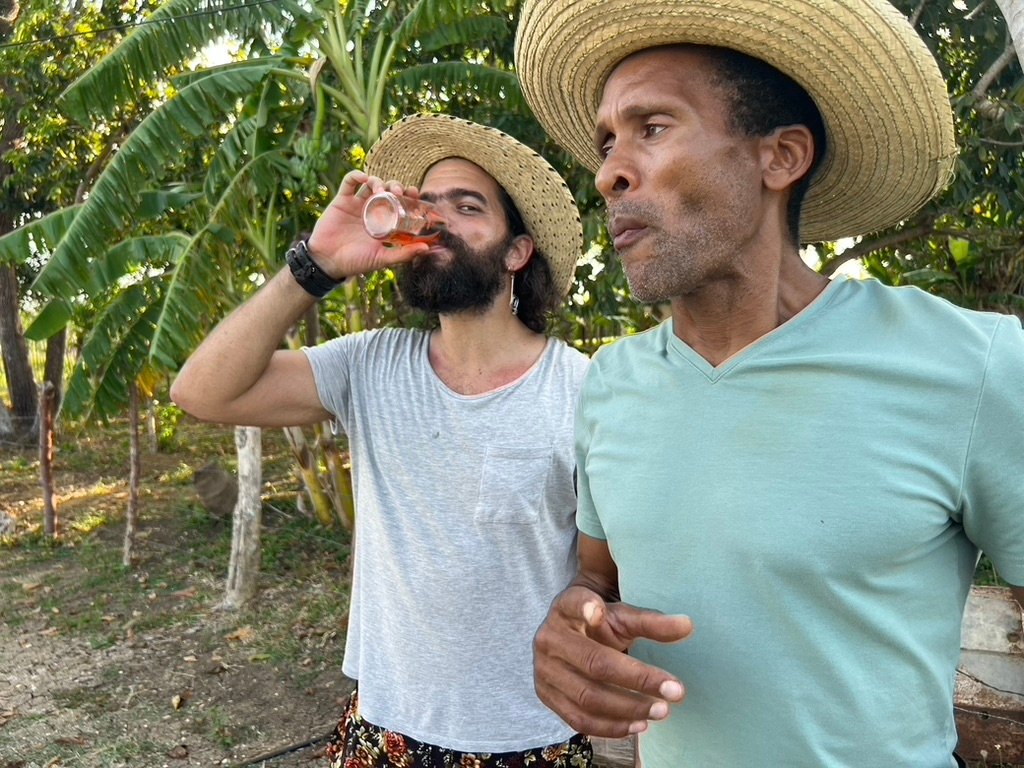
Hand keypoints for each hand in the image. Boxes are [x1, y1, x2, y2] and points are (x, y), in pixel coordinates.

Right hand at [305, 170, 430, 279]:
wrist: (327, 261)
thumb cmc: (356, 262)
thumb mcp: (382, 259)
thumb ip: (403, 254)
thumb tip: (426, 248)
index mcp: (384, 221)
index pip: (400, 202)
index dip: (408, 195)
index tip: (414, 193)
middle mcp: (372, 210)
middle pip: (387, 189)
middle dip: (395, 185)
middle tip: (397, 191)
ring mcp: (357, 204)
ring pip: (371, 183)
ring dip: (378, 181)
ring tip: (381, 190)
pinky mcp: (342, 200)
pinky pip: (349, 182)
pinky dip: (357, 176)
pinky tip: (364, 178)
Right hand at [533, 585, 692, 736]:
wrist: (571, 634)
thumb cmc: (601, 622)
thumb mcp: (622, 615)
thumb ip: (651, 622)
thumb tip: (687, 625)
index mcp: (566, 607)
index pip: (573, 604)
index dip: (584, 607)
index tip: (598, 611)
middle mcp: (549, 638)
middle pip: (595, 663)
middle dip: (638, 680)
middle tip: (676, 691)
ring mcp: (544, 670)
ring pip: (587, 697)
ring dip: (628, 709)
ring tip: (661, 711)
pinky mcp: (546, 696)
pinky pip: (578, 720)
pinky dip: (611, 727)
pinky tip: (638, 725)